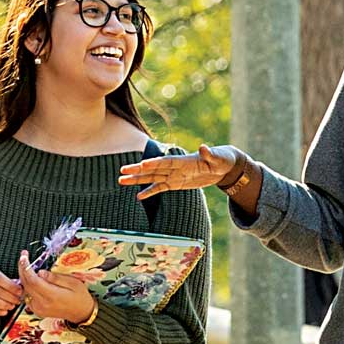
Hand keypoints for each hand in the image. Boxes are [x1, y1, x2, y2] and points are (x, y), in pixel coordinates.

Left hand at [17, 248, 99, 323]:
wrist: (82, 313)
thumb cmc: (80, 296)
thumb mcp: (72, 282)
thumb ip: (55, 278)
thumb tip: (40, 272)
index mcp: (52, 296)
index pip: (33, 281)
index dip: (26, 268)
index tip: (24, 257)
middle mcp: (43, 304)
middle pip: (26, 284)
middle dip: (22, 269)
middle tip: (23, 257)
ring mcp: (39, 308)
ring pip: (25, 290)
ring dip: (23, 277)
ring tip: (26, 265)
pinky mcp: (37, 310)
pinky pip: (27, 296)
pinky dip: (26, 286)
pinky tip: (30, 278)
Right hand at [119, 144, 246, 199]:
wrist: (222, 166)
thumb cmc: (220, 159)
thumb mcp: (217, 158)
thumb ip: (209, 154)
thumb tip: (204, 147)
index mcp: (183, 160)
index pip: (166, 162)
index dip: (154, 163)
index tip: (141, 165)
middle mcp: (175, 167)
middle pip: (153, 169)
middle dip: (137, 170)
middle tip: (122, 171)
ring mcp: (174, 175)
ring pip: (152, 178)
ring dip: (137, 180)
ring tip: (121, 180)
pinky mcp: (176, 183)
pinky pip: (160, 188)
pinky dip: (150, 192)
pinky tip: (138, 196)